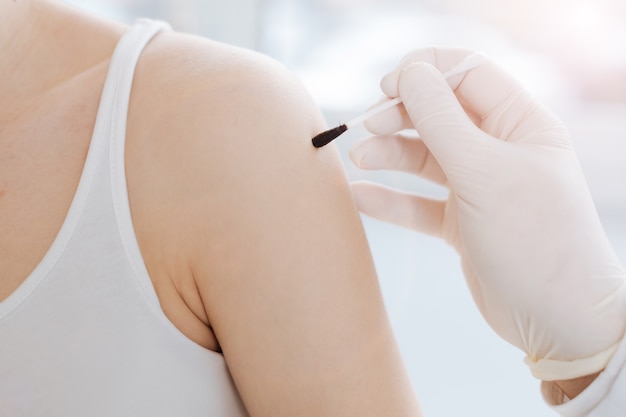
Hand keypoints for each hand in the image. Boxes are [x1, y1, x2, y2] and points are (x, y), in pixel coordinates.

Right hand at [350, 47, 625, 380]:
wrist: (558, 320)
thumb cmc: (534, 240)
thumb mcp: (484, 172)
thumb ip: (441, 120)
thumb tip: (409, 73)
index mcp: (520, 123)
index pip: (467, 75)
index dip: (424, 72)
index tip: (386, 85)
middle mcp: (499, 150)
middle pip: (439, 114)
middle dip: (400, 116)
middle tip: (367, 127)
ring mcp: (478, 187)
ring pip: (424, 157)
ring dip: (389, 154)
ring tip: (359, 159)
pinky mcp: (461, 222)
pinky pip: (418, 202)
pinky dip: (390, 198)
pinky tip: (361, 194)